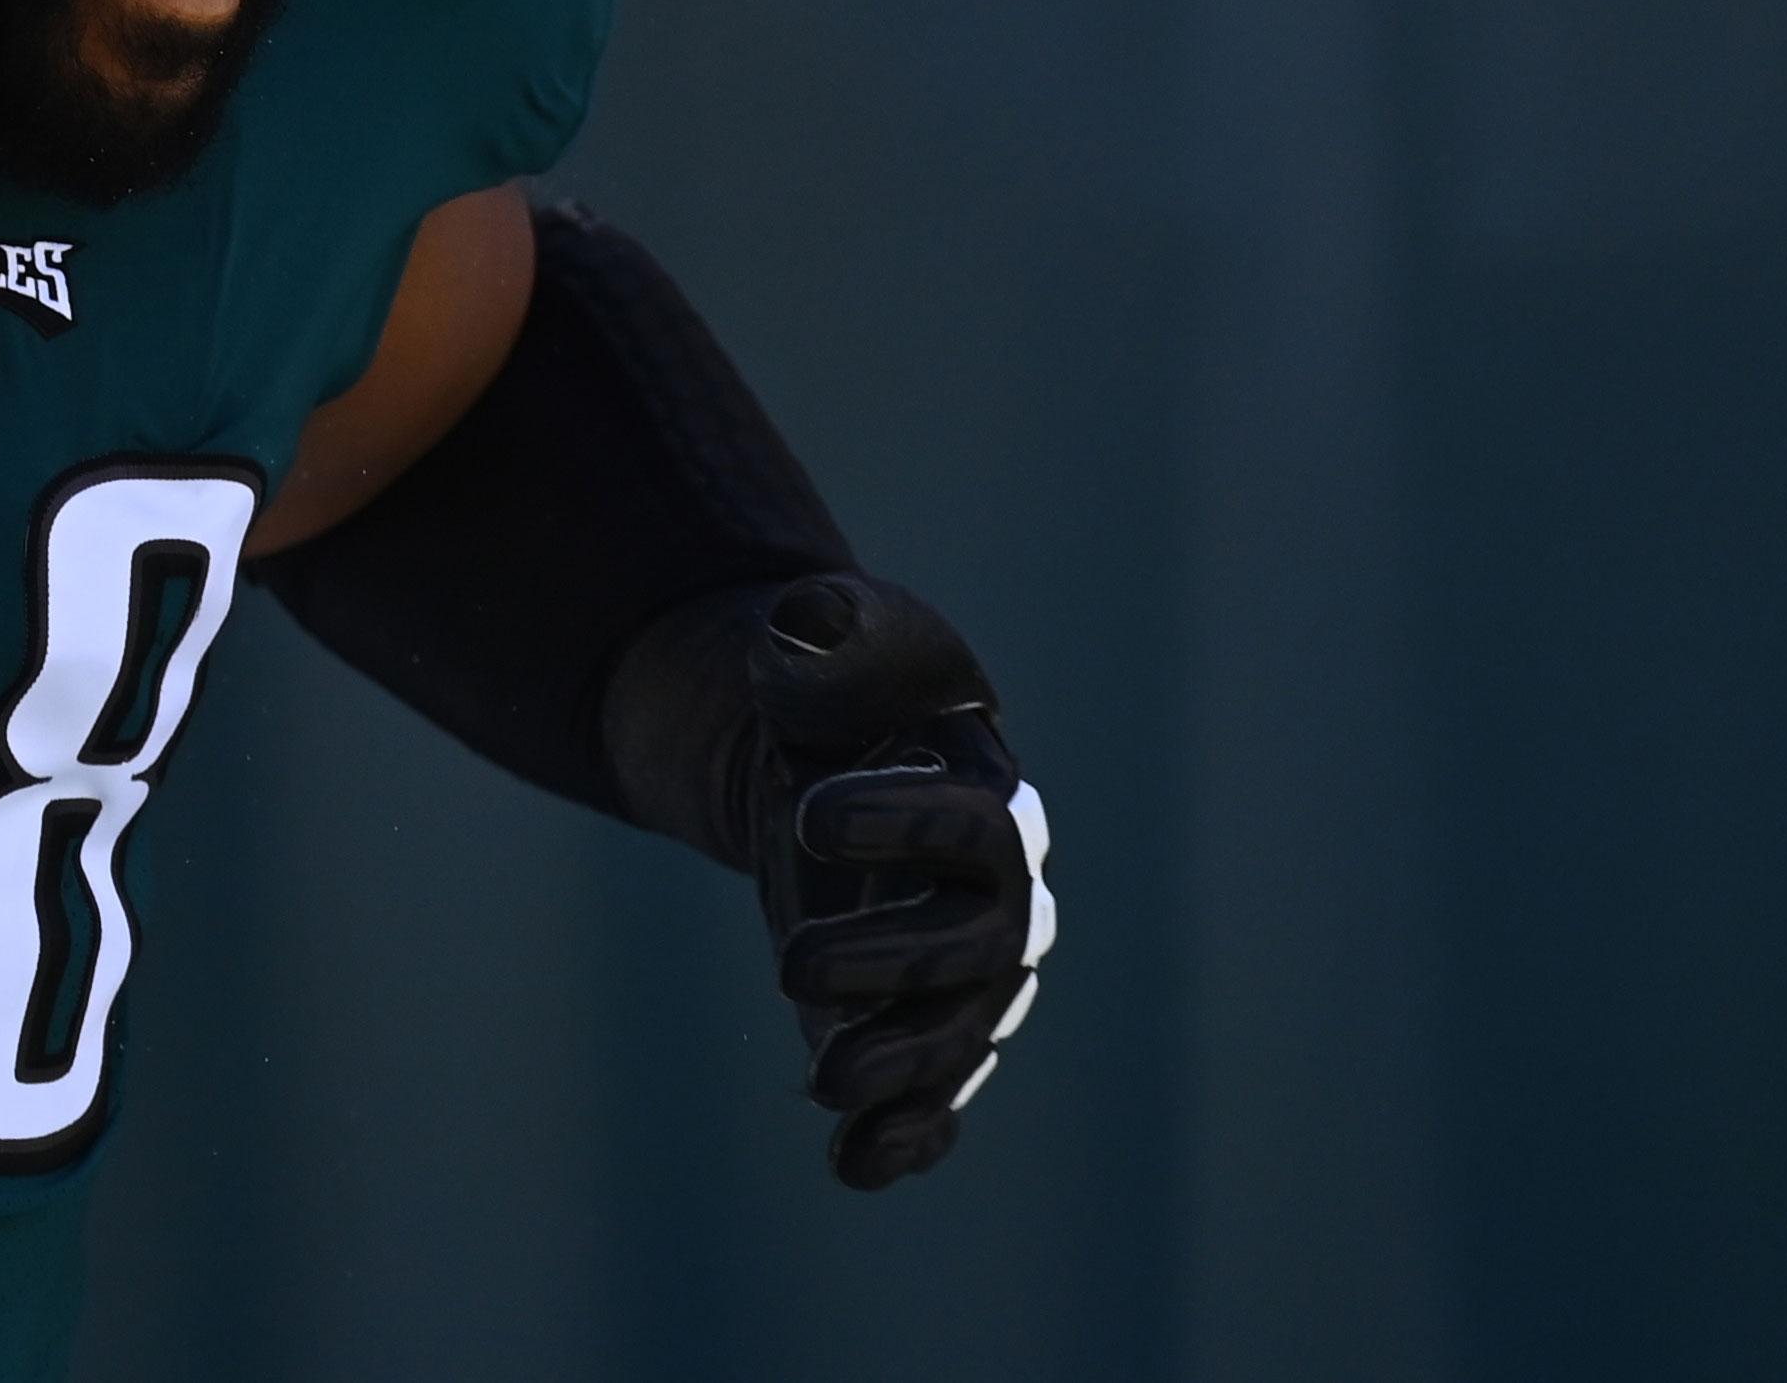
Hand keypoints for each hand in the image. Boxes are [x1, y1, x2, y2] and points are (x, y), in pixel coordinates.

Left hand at [741, 575, 1052, 1189]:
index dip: (904, 826)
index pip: (977, 828)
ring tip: (826, 1084)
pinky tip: (853, 1163)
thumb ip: (830, 630)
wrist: (823, 764)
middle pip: (975, 950)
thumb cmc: (847, 697)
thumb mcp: (836, 645)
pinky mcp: (913, 1026)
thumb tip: (810, 623)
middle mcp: (995, 899)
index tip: (805, 814)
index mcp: (990, 800)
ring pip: (957, 1037)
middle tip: (791, 965)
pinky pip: (933, 1100)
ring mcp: (959, 975)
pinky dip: (903, 1138)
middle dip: (894, 968)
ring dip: (900, 1068)